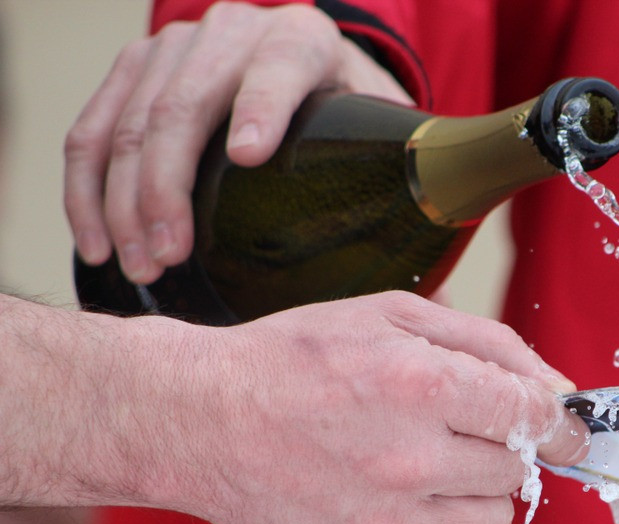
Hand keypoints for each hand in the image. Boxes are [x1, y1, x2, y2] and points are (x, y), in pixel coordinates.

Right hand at [65, 2, 410, 284]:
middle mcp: (239, 34)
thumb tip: (444, 307)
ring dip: (124, 198)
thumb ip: (410, 208)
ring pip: (131, 117)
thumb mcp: (386, 146)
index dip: (262, 104)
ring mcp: (181, 47)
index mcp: (310, 47)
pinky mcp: (137, 70)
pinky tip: (95, 241)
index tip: (247, 158)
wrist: (309, 83)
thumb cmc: (352, 129)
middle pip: (187, 100)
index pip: (281, 63)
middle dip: (170, 185)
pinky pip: (92, 125)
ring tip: (140, 265)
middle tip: (172, 256)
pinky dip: (86, 186)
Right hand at [125, 292, 585, 523]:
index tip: (565, 427)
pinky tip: (392, 496)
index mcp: (420, 384)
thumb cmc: (296, 360)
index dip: (559, 421)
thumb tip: (559, 389)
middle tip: (459, 429)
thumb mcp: (392, 316)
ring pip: (491, 520)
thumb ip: (489, 345)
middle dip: (502, 446)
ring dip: (474, 490)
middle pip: (517, 469)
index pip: (534, 416)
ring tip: (426, 463)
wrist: (199, 421)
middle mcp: (407, 460)